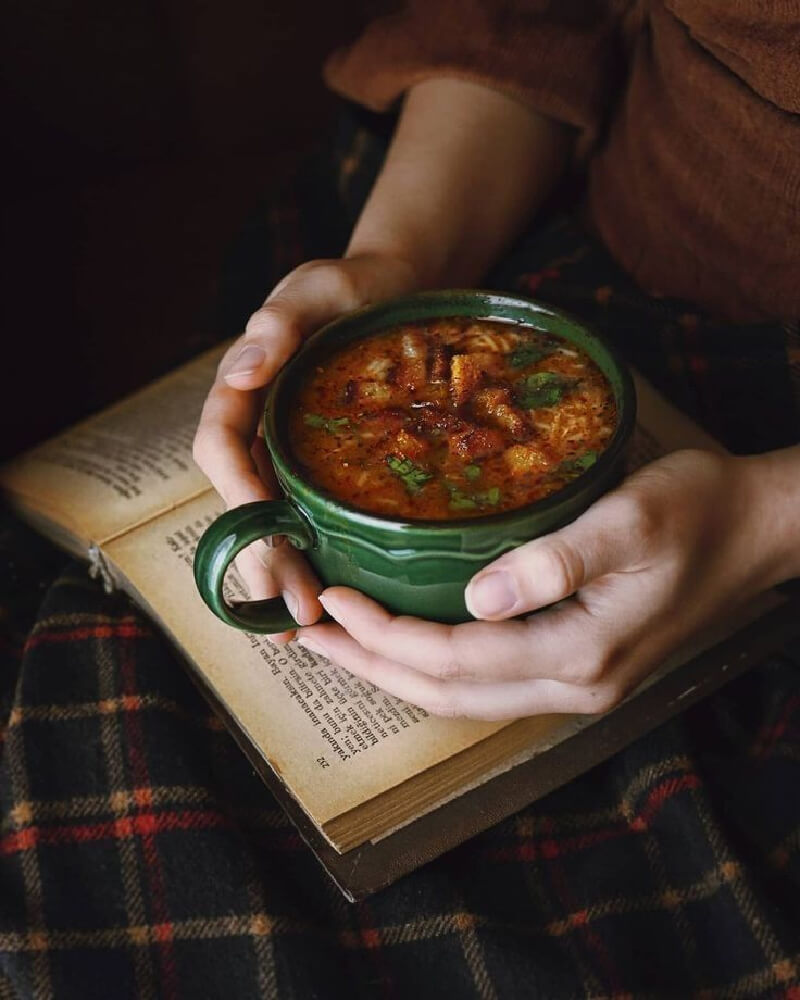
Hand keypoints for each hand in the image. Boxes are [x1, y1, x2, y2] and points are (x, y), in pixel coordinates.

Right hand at [192, 252, 418, 639]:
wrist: (396, 293)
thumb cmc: (355, 286)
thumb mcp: (320, 287)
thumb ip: (280, 322)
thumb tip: (240, 371)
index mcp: (245, 388)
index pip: (222, 446)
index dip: (239, 492)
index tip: (268, 533)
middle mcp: (258, 427)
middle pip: (244, 499)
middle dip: (264, 555)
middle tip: (296, 612)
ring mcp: (287, 451)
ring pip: (272, 518)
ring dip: (284, 570)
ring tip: (308, 623)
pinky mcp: (320, 467)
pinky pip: (306, 515)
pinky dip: (314, 555)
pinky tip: (334, 594)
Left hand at [296, 449, 779, 718]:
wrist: (756, 530)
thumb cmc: (700, 510)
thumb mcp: (635, 519)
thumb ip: (560, 559)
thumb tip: (481, 594)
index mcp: (580, 653)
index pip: (456, 658)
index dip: (385, 634)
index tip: (331, 600)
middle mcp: (573, 685)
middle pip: (446, 695)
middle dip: (370, 667)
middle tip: (304, 638)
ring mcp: (577, 683)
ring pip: (463, 696)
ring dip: (395, 670)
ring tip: (337, 642)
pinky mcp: (578, 663)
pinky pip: (486, 680)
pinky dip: (433, 663)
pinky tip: (407, 637)